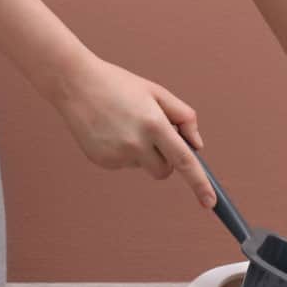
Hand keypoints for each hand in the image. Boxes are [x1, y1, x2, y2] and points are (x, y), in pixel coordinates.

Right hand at [47, 52, 215, 207]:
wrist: (75, 84)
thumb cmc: (120, 86)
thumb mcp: (158, 92)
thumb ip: (184, 117)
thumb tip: (197, 146)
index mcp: (154, 125)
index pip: (185, 161)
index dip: (200, 184)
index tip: (210, 203)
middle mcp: (136, 144)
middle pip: (165, 171)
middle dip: (166, 159)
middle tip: (153, 134)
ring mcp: (116, 155)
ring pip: (144, 167)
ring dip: (143, 153)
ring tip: (125, 125)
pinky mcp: (101, 161)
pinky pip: (124, 164)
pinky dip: (124, 152)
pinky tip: (111, 131)